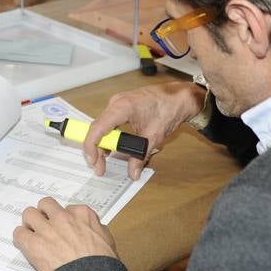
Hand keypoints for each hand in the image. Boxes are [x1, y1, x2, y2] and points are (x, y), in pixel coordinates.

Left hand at [12, 197, 119, 270]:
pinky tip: (26, 247)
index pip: (67, 208)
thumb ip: (97, 229)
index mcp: (82, 214)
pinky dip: (21, 239)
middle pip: (46, 205)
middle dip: (44, 215)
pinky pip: (19, 233)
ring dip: (30, 224)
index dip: (64, 220)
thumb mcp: (108, 241)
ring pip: (29, 214)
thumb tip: (92, 229)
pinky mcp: (34, 244)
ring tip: (32, 235)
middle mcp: (63, 217)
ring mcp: (47, 229)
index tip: (64, 229)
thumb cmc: (104, 265)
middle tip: (45, 227)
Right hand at [84, 83, 206, 178]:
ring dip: (103, 143)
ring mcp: (118, 103)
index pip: (97, 128)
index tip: (93, 161)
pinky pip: (110, 122)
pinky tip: (112, 147)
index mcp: (121, 107)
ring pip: (103, 126)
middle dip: (97, 149)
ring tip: (105, 160)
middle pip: (98, 129)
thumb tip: (133, 173)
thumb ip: (140, 157)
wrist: (179, 97)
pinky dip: (109, 135)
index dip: (91, 146)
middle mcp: (116, 103)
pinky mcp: (122, 106)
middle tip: (100, 167)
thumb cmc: (168, 109)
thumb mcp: (153, 137)